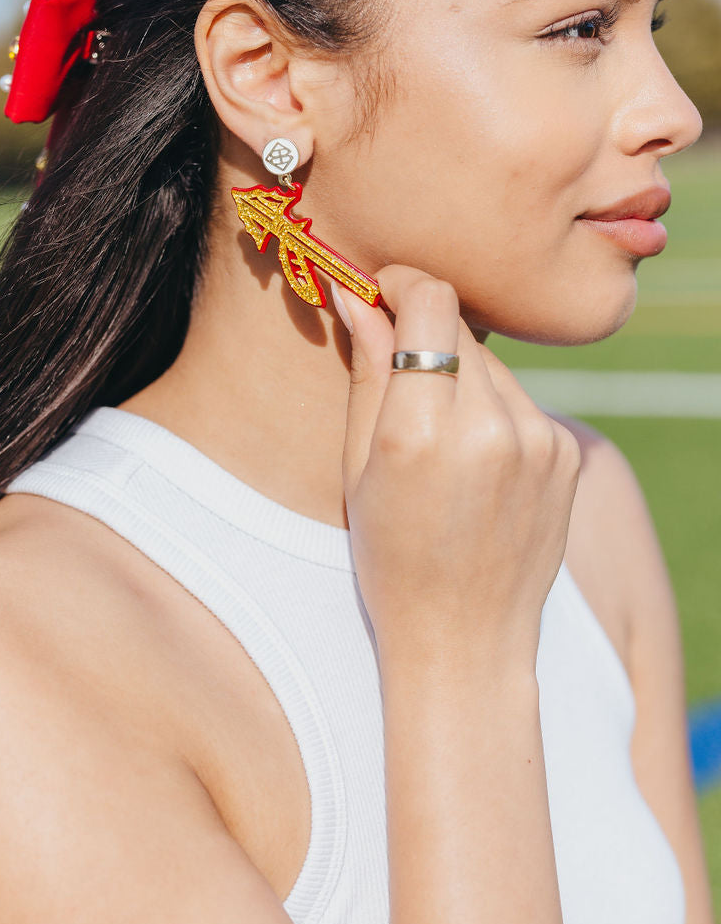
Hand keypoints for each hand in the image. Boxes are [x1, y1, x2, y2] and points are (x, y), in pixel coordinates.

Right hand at [332, 269, 581, 679]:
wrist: (466, 639)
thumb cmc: (392, 557)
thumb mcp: (357, 466)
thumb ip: (366, 372)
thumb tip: (357, 296)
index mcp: (421, 432)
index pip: (431, 302)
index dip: (402, 284)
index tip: (381, 292)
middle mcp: (489, 428)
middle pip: (460, 329)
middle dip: (426, 335)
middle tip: (399, 376)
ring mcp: (538, 441)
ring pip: (492, 365)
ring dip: (462, 378)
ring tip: (440, 442)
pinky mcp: (566, 454)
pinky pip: (522, 401)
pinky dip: (494, 413)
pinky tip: (476, 465)